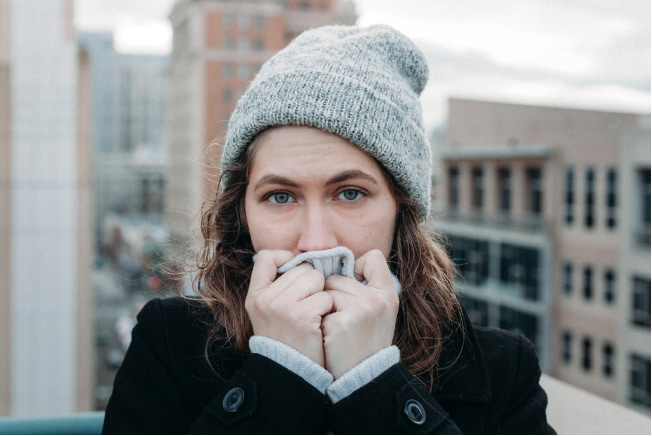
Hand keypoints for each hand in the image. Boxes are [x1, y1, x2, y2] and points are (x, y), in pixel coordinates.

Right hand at [245, 250, 332, 366]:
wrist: (292, 373)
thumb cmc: (287, 339)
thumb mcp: (269, 312)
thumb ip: (279, 286)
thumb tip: (302, 259)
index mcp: (255, 295)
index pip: (267, 257)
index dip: (286, 259)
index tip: (296, 276)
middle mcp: (265, 299)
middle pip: (302, 268)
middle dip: (312, 284)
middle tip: (308, 306)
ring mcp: (282, 307)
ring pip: (317, 279)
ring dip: (322, 295)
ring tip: (314, 315)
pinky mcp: (302, 317)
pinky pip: (326, 297)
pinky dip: (328, 310)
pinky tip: (320, 324)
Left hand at [321, 249, 398, 378]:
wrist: (361, 378)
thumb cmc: (364, 341)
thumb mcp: (377, 311)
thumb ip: (365, 286)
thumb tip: (336, 262)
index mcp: (388, 293)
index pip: (373, 257)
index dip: (357, 269)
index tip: (353, 289)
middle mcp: (378, 299)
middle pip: (337, 276)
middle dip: (332, 294)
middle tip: (342, 320)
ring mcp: (361, 309)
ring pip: (325, 290)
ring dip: (323, 307)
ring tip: (335, 328)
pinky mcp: (342, 322)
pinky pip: (317, 306)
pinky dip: (318, 321)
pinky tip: (329, 337)